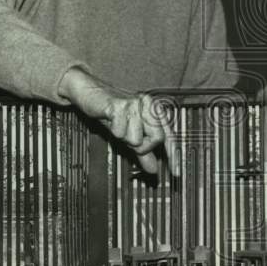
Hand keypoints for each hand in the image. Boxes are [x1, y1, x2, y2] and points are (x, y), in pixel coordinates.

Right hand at [59, 68, 173, 175]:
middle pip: (157, 138)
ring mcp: (135, 104)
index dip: (173, 155)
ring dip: (124, 137)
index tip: (176, 173)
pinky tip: (111, 120)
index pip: (168, 135)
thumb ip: (143, 152)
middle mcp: (148, 104)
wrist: (90, 92)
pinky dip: (114, 131)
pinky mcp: (119, 106)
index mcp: (154, 109)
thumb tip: (154, 168)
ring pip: (137, 138)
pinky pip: (120, 132)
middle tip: (130, 140)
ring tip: (119, 125)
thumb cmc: (111, 111)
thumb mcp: (130, 133)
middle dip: (142, 146)